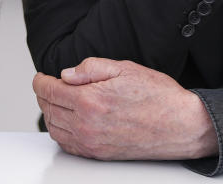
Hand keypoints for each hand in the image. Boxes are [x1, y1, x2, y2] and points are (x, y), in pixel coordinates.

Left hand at [33, 57, 216, 160]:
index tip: (40, 77)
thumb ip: (90, 68)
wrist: (182, 125)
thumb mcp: (124, 68)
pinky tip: (65, 122)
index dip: (40, 82)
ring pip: (55, 129)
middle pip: (49, 109)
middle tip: (46, 86)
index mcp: (90, 100)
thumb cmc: (158, 96)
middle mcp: (87, 125)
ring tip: (54, 102)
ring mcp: (93, 142)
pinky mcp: (100, 154)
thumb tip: (66, 73)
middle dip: (44, 95)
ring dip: (49, 114)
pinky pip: (68, 145)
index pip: (50, 91)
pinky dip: (60, 133)